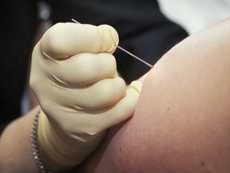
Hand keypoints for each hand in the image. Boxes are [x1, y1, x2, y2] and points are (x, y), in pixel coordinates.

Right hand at [30, 22, 140, 169]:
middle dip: (108, 64)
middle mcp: (45, 81)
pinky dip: (130, 100)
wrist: (65, 114)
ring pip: (105, 92)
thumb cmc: (77, 73)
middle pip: (87, 68)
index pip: (62, 40)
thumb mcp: (77, 49)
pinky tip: (126, 95)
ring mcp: (60, 108)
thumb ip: (93, 39)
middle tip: (108, 67)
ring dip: (118, 85)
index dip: (93, 38)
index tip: (106, 42)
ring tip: (114, 84)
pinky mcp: (80, 127)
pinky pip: (118, 111)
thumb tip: (110, 38)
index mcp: (45, 53)